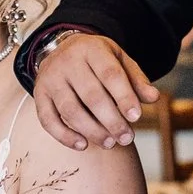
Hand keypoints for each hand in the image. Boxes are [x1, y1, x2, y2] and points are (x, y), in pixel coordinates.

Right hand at [32, 32, 159, 151]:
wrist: (62, 48)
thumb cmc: (97, 60)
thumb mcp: (119, 60)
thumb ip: (136, 79)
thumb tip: (153, 98)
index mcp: (91, 49)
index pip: (109, 74)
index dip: (124, 96)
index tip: (136, 117)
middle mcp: (68, 62)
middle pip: (91, 95)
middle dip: (111, 120)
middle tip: (126, 138)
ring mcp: (50, 78)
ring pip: (70, 110)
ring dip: (91, 131)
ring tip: (110, 143)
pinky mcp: (39, 94)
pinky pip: (48, 120)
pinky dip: (64, 136)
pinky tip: (83, 145)